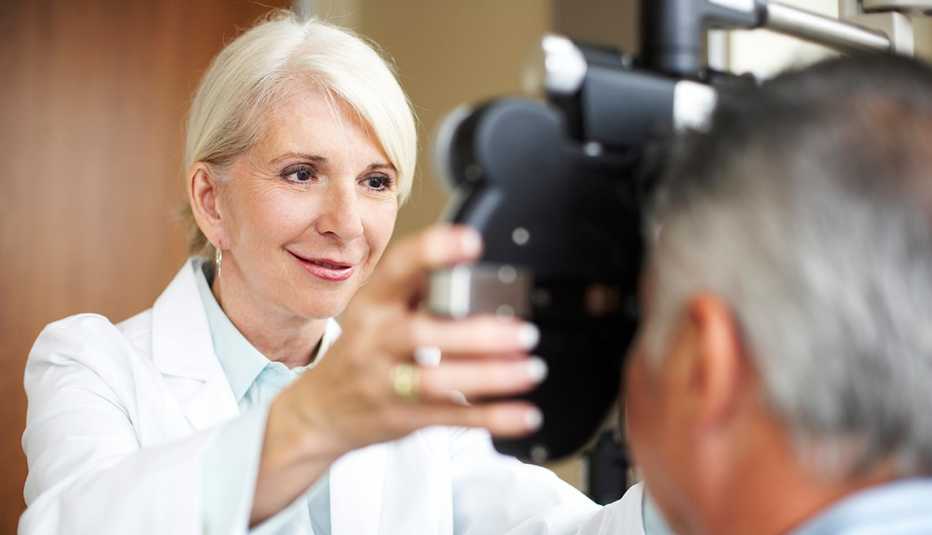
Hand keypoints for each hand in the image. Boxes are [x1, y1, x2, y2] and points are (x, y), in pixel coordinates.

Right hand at [251, 225, 544, 522]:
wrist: (320, 411)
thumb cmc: (361, 352)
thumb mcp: (376, 311)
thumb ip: (417, 288)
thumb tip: (467, 260)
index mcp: (372, 303)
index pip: (398, 269)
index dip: (432, 251)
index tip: (471, 242)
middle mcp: (375, 341)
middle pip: (423, 335)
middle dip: (478, 334)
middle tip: (523, 332)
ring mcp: (385, 382)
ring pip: (439, 380)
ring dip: (492, 376)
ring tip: (531, 369)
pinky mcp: (402, 418)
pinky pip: (452, 418)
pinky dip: (493, 417)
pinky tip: (524, 413)